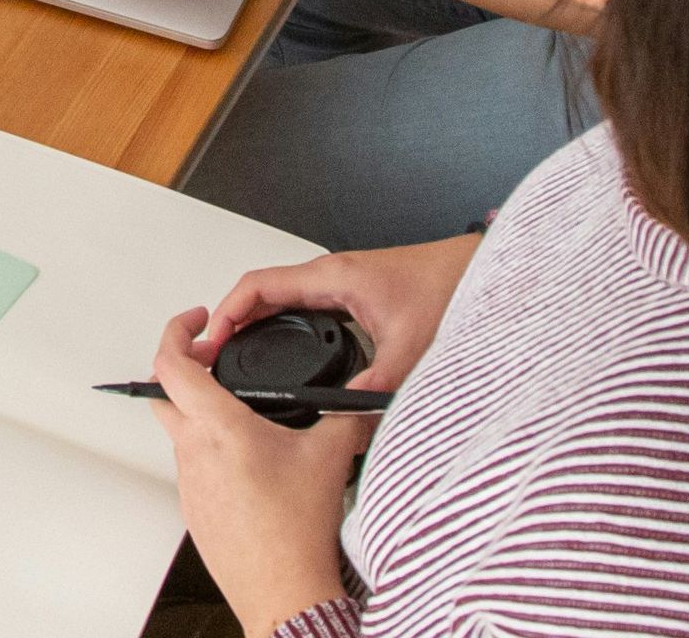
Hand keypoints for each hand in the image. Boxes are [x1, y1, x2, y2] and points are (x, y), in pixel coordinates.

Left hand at [150, 308, 359, 631]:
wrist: (284, 594)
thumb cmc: (297, 532)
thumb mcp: (329, 456)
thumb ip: (345, 415)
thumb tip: (360, 396)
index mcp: (218, 427)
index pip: (170, 363)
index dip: (176, 331)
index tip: (196, 321)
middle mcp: (193, 451)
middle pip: (163, 392)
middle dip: (183, 367)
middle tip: (213, 360)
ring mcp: (188, 482)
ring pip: (178, 430)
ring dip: (198, 412)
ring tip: (238, 412)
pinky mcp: (193, 509)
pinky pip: (191, 465)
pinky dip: (207, 449)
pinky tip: (243, 459)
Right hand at [211, 233, 482, 395]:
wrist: (476, 270)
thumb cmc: (447, 288)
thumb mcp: (410, 343)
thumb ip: (379, 381)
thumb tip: (349, 419)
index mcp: (332, 277)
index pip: (258, 286)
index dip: (228, 313)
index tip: (212, 341)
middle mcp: (330, 276)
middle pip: (261, 292)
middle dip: (233, 322)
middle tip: (216, 356)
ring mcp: (340, 283)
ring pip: (280, 298)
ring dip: (254, 321)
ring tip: (238, 354)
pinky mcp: (351, 293)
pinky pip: (300, 304)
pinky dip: (279, 323)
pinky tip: (283, 347)